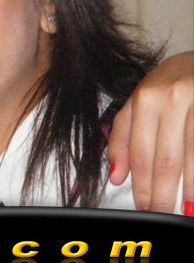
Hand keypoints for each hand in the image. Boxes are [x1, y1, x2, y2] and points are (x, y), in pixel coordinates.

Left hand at [108, 51, 193, 213]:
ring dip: (191, 189)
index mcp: (146, 99)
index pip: (141, 151)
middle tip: (162, 215)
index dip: (142, 184)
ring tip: (187, 211)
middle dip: (164, 193)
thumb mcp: (138, 103)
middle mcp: (173, 100)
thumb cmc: (167, 87)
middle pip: (167, 158)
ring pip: (193, 157)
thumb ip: (122, 138)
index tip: (143, 208)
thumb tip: (116, 177)